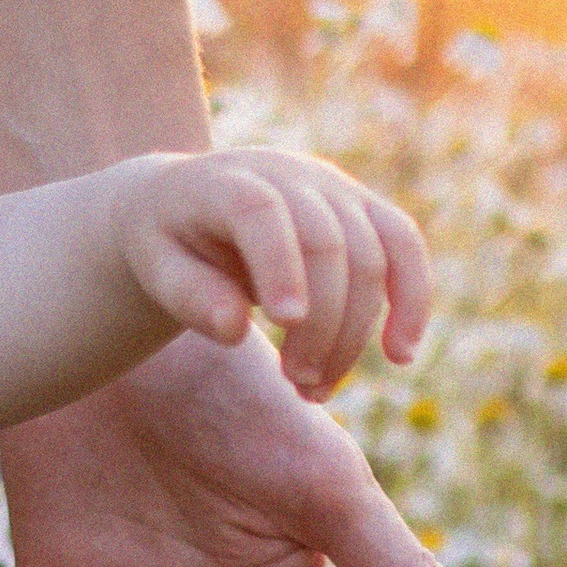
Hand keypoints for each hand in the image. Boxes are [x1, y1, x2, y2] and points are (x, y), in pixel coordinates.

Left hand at [114, 147, 431, 401]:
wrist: (188, 201)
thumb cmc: (167, 242)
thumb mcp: (155, 267)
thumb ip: (187, 295)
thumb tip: (233, 331)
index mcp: (227, 182)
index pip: (263, 215)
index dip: (281, 265)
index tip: (287, 322)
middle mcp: (289, 175)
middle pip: (327, 245)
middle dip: (321, 323)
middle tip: (296, 384)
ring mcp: (334, 188)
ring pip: (372, 256)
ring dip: (354, 332)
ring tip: (315, 390)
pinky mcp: (364, 210)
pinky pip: (404, 248)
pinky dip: (411, 301)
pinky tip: (400, 356)